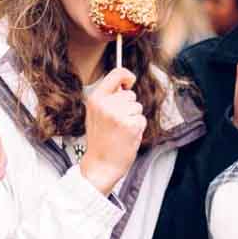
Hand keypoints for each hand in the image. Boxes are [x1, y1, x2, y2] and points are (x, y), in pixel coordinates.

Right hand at [80, 68, 145, 194]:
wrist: (101, 164)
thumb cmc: (100, 141)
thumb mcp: (95, 114)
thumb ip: (108, 98)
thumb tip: (124, 84)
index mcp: (96, 99)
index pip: (116, 74)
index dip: (127, 75)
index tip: (130, 81)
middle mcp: (106, 104)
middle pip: (130, 94)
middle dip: (128, 106)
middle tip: (117, 122)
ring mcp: (119, 115)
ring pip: (137, 107)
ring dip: (133, 118)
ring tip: (121, 130)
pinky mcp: (131, 125)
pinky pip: (142, 119)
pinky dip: (138, 128)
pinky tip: (126, 136)